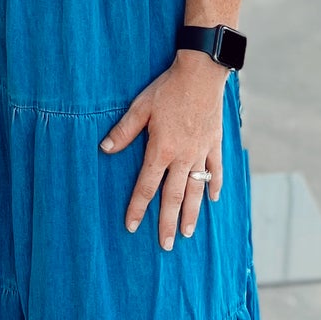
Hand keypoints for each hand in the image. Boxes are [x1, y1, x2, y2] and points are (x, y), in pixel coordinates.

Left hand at [99, 53, 227, 249]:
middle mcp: (183, 157)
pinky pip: (215, 170)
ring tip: (187, 233)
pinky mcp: (214, 143)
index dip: (137, 207)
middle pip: (174, 197)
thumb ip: (124, 131)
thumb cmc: (168, 89)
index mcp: (161, 150)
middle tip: (165, 246)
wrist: (202, 73)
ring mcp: (201, 152)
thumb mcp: (141, 107)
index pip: (146, 186)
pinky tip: (212, 199)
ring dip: (191, 213)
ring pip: (196, 190)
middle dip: (167, 222)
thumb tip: (104, 149)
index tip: (131, 226)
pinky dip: (214, 185)